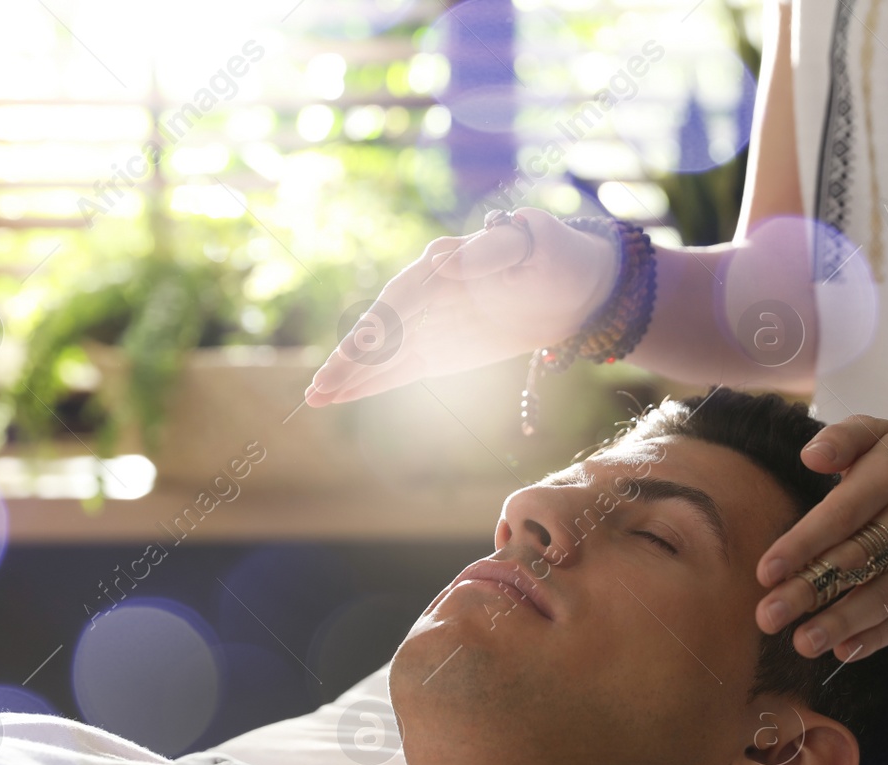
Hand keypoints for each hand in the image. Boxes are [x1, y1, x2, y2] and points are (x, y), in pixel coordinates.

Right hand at [303, 207, 617, 405]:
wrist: (572, 286)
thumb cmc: (553, 254)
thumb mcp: (533, 243)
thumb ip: (490, 251)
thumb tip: (440, 261)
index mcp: (442, 266)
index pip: (403, 298)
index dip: (380, 323)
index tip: (358, 346)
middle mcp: (425, 296)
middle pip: (381, 330)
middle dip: (350, 358)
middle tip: (321, 384)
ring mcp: (428, 326)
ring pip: (381, 355)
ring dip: (349, 376)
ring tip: (315, 398)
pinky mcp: (437, 353)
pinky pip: (398, 371)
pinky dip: (370, 384)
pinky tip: (339, 398)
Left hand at [753, 416, 887, 659]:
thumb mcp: (877, 431)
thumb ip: (841, 439)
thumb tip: (810, 457)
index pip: (840, 516)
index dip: (802, 546)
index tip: (764, 573)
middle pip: (856, 561)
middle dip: (808, 592)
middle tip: (766, 618)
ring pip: (884, 595)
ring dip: (842, 623)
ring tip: (802, 643)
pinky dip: (879, 636)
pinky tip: (843, 650)